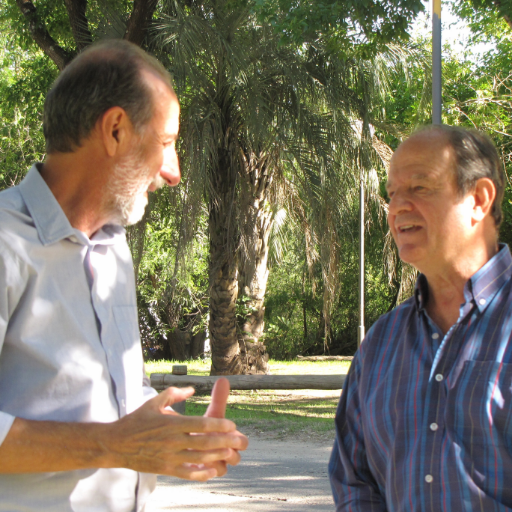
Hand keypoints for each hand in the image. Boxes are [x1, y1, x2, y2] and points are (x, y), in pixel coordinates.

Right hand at [106, 385, 245, 480]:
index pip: (201, 424)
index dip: (219, 425)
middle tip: (241, 440)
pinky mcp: (165, 469)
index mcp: (172, 423)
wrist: (116, 444)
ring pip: (199, 459)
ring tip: (232, 454)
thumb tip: (192, 389)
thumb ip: (174, 394)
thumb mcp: (154, 402)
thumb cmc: (137, 420)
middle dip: (226, 442)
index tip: (232, 425)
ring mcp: (169, 457)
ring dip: (218, 457)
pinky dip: (201, 473)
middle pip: (205, 442)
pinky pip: (187, 473)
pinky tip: (213, 470)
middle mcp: (172, 440)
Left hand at [203, 378, 248, 472]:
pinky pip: (209, 475)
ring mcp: (216, 465)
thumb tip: (223, 379)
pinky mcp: (205, 473)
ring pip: (223, 469)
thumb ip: (219, 399)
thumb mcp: (212, 413)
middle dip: (230, 452)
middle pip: (236, 458)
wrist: (186, 440)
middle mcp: (226, 453)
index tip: (227, 430)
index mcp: (230, 439)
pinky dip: (207, 470)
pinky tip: (199, 462)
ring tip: (207, 453)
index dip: (236, 437)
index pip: (242, 442)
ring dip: (217, 461)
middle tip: (220, 444)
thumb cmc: (202, 425)